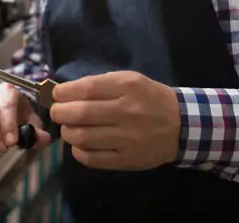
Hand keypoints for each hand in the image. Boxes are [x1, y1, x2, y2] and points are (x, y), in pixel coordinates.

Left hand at [50, 71, 179, 170]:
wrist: (182, 125)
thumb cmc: (150, 98)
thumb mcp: (130, 80)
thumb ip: (100, 84)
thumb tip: (66, 92)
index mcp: (127, 87)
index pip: (86, 89)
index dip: (64, 92)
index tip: (56, 94)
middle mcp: (127, 112)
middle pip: (80, 114)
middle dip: (60, 112)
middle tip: (57, 112)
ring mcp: (128, 138)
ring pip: (82, 138)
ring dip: (67, 132)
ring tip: (69, 128)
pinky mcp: (128, 159)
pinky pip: (92, 158)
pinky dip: (79, 152)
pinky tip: (80, 145)